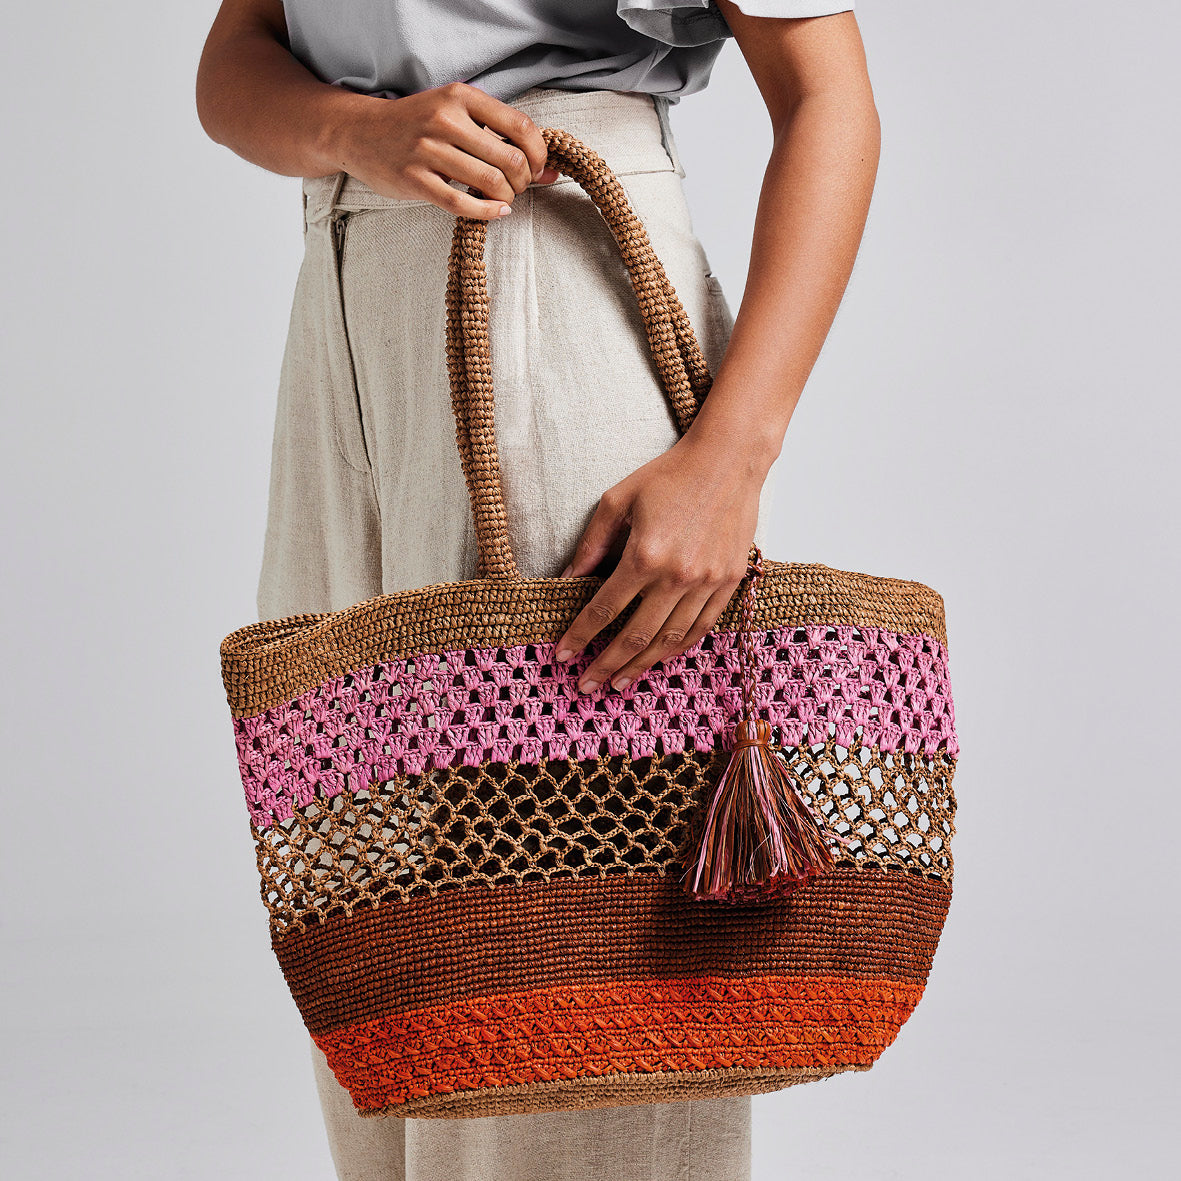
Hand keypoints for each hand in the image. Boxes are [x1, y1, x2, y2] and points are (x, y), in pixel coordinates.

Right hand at [333, 81, 559, 217]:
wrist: (360, 132)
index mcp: (460, 96)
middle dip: (524, 181)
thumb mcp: (454, 112)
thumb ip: (496, 133)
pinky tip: (497, 212)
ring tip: (503, 198)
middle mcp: (445, 119)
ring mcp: (428, 150)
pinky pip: (462, 204)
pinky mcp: (415, 179)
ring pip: (490, 183)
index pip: (521, 126)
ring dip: (507, 198)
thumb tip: (550, 170)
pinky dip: (488, 212)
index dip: (539, 154)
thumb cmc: (417, 125)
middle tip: (518, 187)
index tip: (538, 169)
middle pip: (511, 159)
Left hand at [552, 434, 764, 693]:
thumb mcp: (618, 500)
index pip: (603, 609)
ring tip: (619, 683)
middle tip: (585, 686)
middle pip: (634, 636)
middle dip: (605, 665)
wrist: (728, 460)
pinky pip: (701, 627)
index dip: (580, 636)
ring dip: (641, 666)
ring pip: (669, 640)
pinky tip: (659, 659)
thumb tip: (570, 578)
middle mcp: (677, 576)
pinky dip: (678, 648)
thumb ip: (592, 543)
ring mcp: (706, 582)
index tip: (562, 654)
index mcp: (644, 555)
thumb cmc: (670, 474)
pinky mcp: (728, 582)